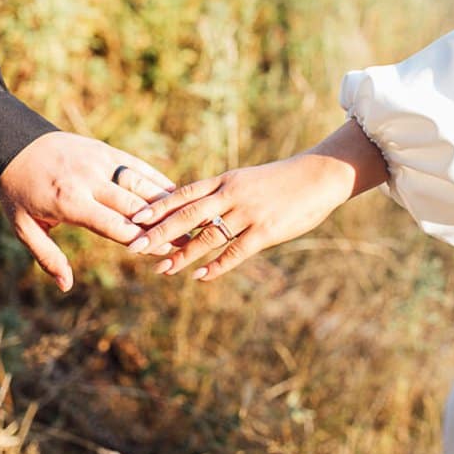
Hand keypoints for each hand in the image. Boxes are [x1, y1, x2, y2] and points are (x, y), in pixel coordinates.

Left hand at [0, 131, 174, 290]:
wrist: (15, 144)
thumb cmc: (20, 193)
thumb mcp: (24, 227)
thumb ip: (47, 256)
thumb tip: (66, 286)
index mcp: (70, 202)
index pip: (113, 225)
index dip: (139, 240)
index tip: (162, 252)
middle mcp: (89, 180)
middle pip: (134, 206)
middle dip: (161, 225)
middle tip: (186, 240)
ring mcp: (100, 162)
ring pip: (140, 184)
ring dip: (167, 203)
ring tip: (190, 219)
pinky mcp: (106, 151)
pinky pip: (137, 166)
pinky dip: (157, 180)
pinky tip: (177, 192)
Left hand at [125, 119, 389, 280]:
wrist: (319, 176)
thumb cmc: (282, 180)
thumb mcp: (247, 180)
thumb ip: (223, 193)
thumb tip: (197, 210)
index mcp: (225, 180)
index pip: (184, 194)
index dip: (158, 207)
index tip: (135, 219)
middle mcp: (232, 194)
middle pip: (187, 215)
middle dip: (159, 233)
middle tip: (135, 247)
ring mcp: (249, 213)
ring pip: (208, 236)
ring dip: (183, 255)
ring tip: (163, 269)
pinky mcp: (266, 231)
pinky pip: (236, 251)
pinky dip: (216, 266)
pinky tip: (200, 277)